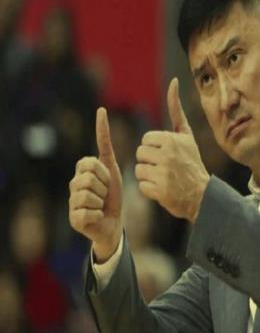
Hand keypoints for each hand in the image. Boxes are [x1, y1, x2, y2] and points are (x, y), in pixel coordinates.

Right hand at [69, 107, 122, 261]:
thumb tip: (101, 110)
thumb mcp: (113, 168)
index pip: (89, 162)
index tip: (106, 179)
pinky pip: (89, 211)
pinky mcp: (74, 218)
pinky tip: (97, 216)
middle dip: (104, 186)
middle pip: (90, 178)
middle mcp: (73, 184)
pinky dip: (98, 214)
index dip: (103, 171)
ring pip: (90, 194)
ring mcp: (72, 202)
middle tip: (105, 195)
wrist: (113, 222)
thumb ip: (106, 143)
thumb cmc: (113, 195)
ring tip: (101, 205)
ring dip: (102, 201)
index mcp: (82, 172)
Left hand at [135, 77, 208, 222]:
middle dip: (149, 161)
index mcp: (173, 139)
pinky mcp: (159, 190)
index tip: (167, 155)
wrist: (202, 194)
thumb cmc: (192, 163)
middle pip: (140, 154)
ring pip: (139, 170)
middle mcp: (168, 154)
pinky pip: (142, 186)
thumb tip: (173, 82)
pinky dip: (150, 190)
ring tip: (164, 179)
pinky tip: (163, 190)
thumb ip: (176, 110)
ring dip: (148, 176)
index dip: (153, 148)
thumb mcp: (186, 135)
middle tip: (166, 169)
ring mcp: (164, 173)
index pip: (146, 140)